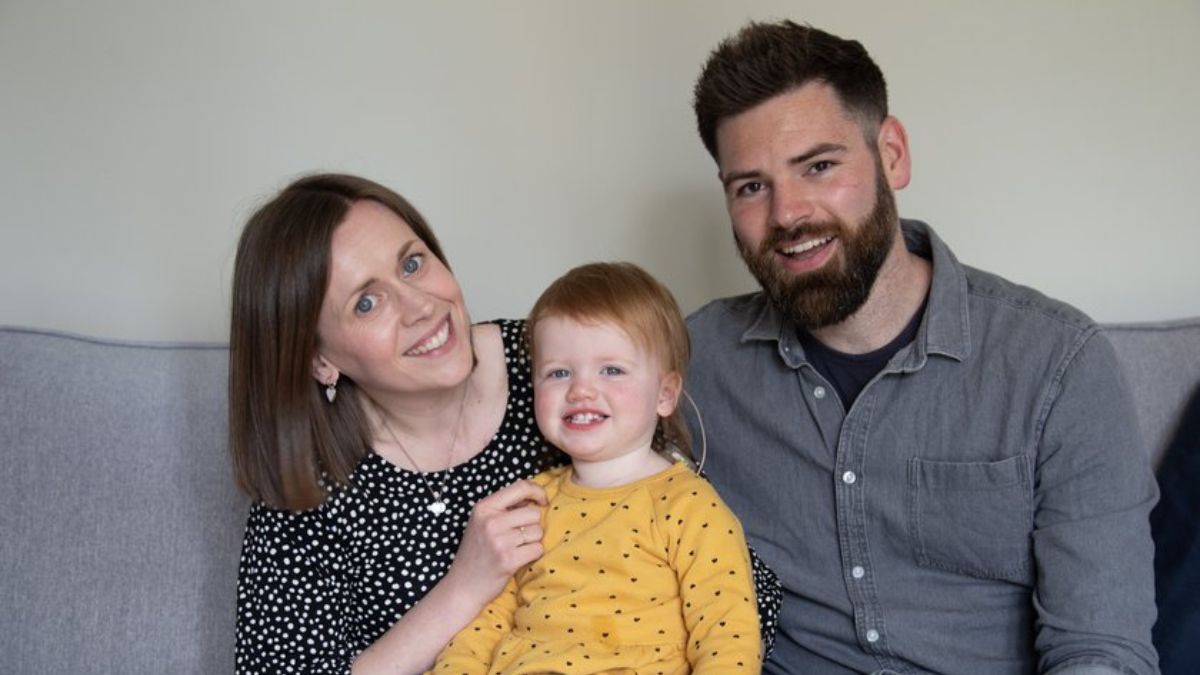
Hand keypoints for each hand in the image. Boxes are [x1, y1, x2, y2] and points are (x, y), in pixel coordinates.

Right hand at [446, 479, 546, 601]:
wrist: (463, 586)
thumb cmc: (476, 552)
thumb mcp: (481, 523)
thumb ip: (504, 508)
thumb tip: (534, 498)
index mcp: (484, 508)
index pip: (520, 487)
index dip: (537, 491)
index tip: (542, 501)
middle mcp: (491, 522)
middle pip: (533, 513)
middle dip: (532, 524)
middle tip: (518, 536)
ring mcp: (499, 541)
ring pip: (538, 531)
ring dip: (532, 541)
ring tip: (515, 548)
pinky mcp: (509, 560)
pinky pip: (537, 549)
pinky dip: (532, 554)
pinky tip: (518, 559)